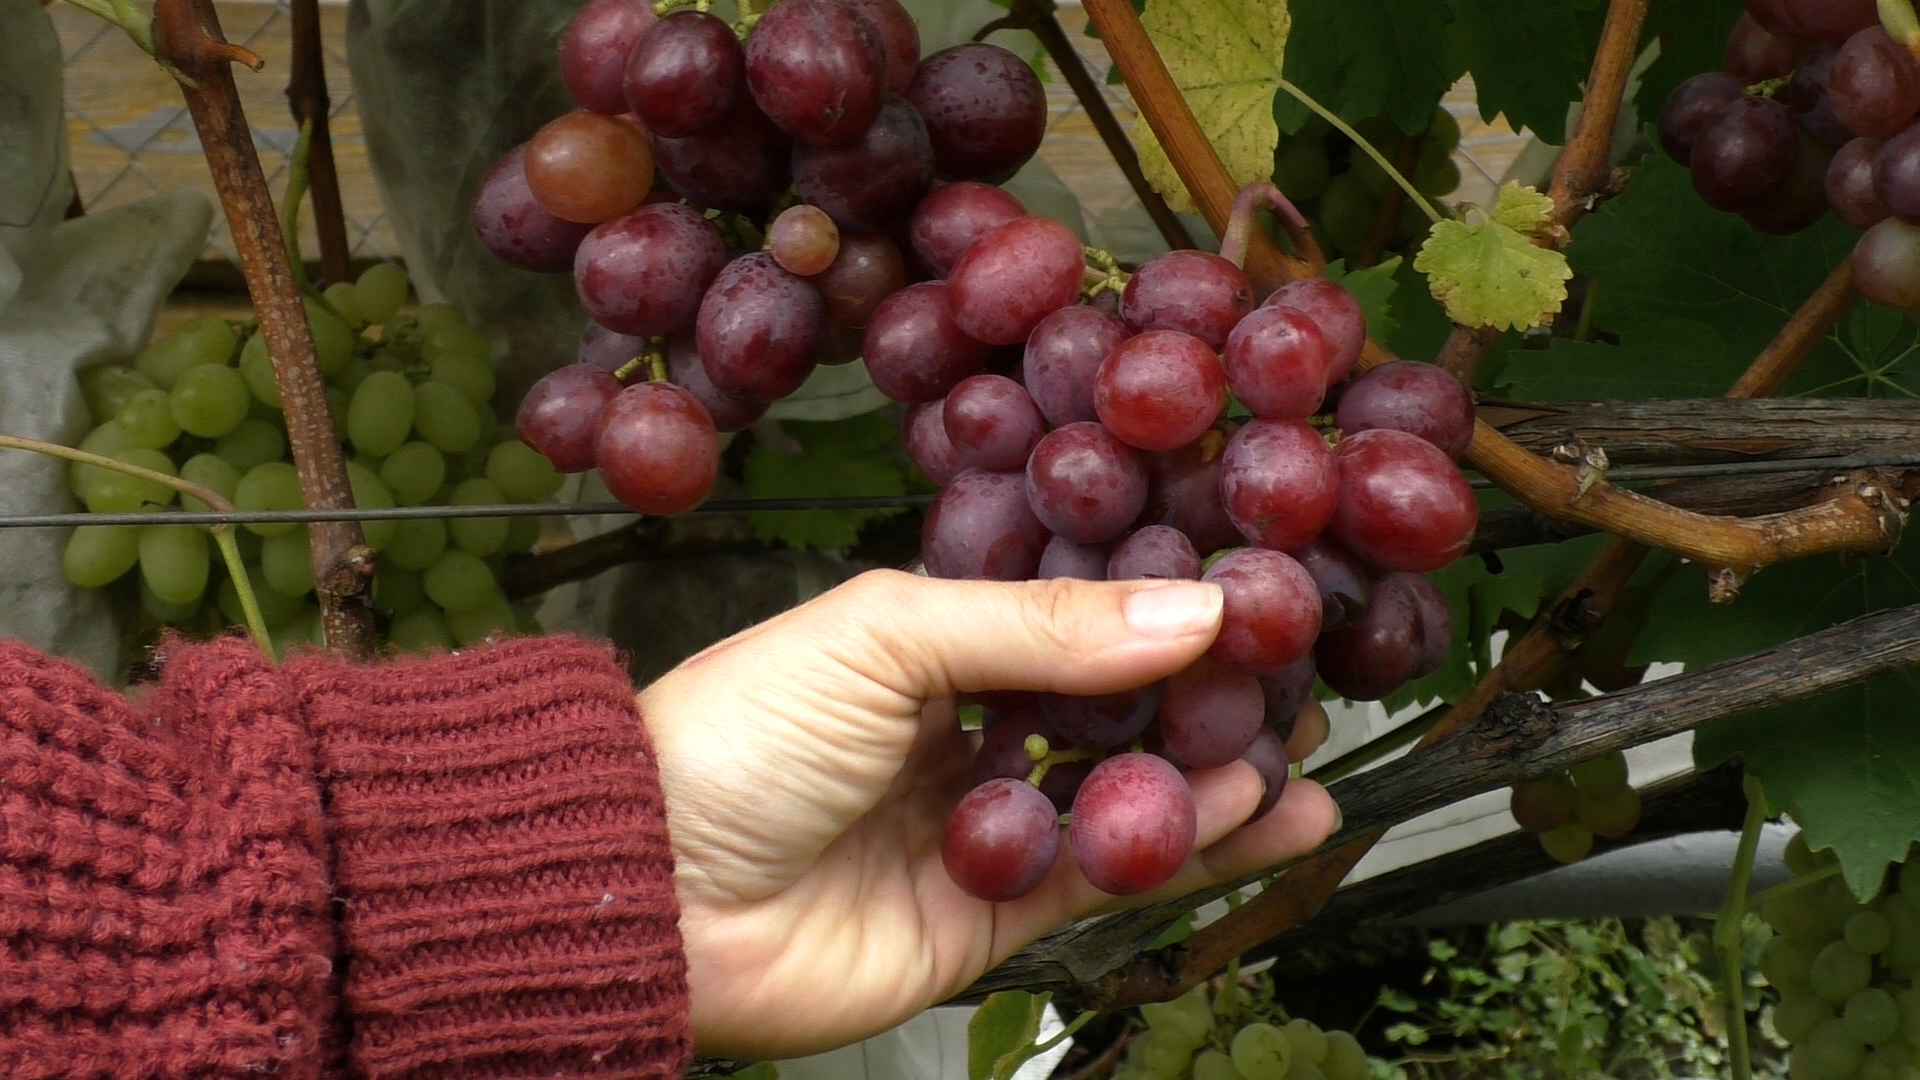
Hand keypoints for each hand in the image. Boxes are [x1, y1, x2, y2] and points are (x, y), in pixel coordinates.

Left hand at [638, 569, 1340, 1058]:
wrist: (647, 893)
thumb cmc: (732, 736)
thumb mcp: (886, 638)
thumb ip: (1042, 628)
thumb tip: (1194, 606)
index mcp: (934, 637)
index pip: (1075, 605)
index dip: (1161, 591)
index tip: (1252, 573)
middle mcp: (967, 723)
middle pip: (1114, 701)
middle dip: (1206, 685)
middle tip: (1303, 662)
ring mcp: (984, 819)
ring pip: (1125, 789)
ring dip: (1218, 768)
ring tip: (1308, 740)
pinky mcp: (992, 911)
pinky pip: (1108, 876)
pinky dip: (1190, 850)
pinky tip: (1264, 817)